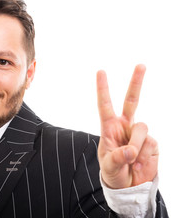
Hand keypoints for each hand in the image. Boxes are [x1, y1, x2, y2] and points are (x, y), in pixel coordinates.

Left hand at [96, 64, 158, 188]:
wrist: (129, 187)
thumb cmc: (113, 173)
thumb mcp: (109, 167)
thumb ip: (117, 159)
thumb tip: (130, 150)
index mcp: (110, 128)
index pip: (105, 105)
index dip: (103, 89)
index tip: (101, 71)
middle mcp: (125, 126)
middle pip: (131, 100)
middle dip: (136, 83)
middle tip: (141, 65)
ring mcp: (139, 134)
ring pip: (142, 127)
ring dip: (136, 145)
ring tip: (131, 160)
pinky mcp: (152, 143)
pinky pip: (150, 144)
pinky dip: (144, 156)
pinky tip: (140, 164)